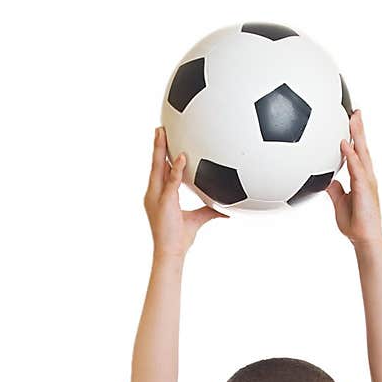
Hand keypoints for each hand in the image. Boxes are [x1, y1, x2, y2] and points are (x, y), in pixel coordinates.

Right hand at [144, 127, 228, 257]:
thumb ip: (210, 211)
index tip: (165, 141)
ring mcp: (157, 197)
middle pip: (155, 164)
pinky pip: (171, 182)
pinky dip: (178, 169)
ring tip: (162, 132)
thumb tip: (227, 210)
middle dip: (158, 146)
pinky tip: (184, 157)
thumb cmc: (180, 240)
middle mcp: (155, 193)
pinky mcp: (164, 202)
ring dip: (160, 149)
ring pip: (158, 168)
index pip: (160, 171)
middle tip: (160, 128)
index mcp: (160, 195)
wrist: (171, 253)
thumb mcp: (198, 220)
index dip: (162, 156)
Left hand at [325, 110, 381, 246]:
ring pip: (362, 153)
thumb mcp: (339, 203)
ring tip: (353, 117)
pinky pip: (356, 168)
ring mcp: (367, 181)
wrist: (363, 239)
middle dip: (359, 128)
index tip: (351, 121)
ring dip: (358, 134)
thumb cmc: (355, 224)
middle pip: (363, 147)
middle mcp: (366, 176)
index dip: (355, 137)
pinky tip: (343, 143)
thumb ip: (334, 190)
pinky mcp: (365, 188)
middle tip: (355, 110)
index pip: (358, 153)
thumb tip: (327, 181)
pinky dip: (350, 155)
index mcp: (361, 178)